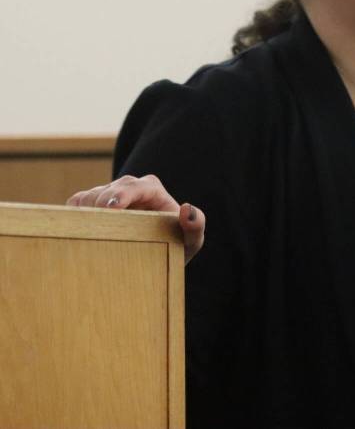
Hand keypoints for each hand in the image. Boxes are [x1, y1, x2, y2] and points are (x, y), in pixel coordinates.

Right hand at [66, 174, 205, 263]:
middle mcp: (129, 188)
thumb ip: (196, 225)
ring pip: (89, 196)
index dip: (123, 194)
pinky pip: (76, 204)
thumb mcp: (191, 241)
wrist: (158, 253)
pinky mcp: (93, 205)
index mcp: (152, 190)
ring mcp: (109, 195)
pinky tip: (74, 229)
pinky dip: (72, 214)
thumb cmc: (177, 244)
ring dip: (85, 212)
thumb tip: (187, 209)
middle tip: (93, 224)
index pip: (137, 186)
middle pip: (110, 189)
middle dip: (100, 204)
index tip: (113, 208)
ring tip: (86, 232)